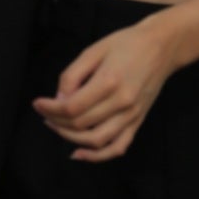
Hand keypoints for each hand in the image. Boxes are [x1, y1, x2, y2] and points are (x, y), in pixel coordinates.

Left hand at [33, 14, 178, 161]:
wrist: (161, 47)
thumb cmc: (125, 43)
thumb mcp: (93, 50)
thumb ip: (73, 75)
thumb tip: (59, 98)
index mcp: (109, 82)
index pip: (72, 106)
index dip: (50, 108)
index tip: (37, 103)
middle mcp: (122, 103)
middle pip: (81, 124)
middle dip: (56, 121)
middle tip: (44, 112)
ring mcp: (132, 115)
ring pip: (96, 140)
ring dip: (70, 138)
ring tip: (56, 126)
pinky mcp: (138, 121)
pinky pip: (118, 147)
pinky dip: (98, 156)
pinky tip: (80, 153)